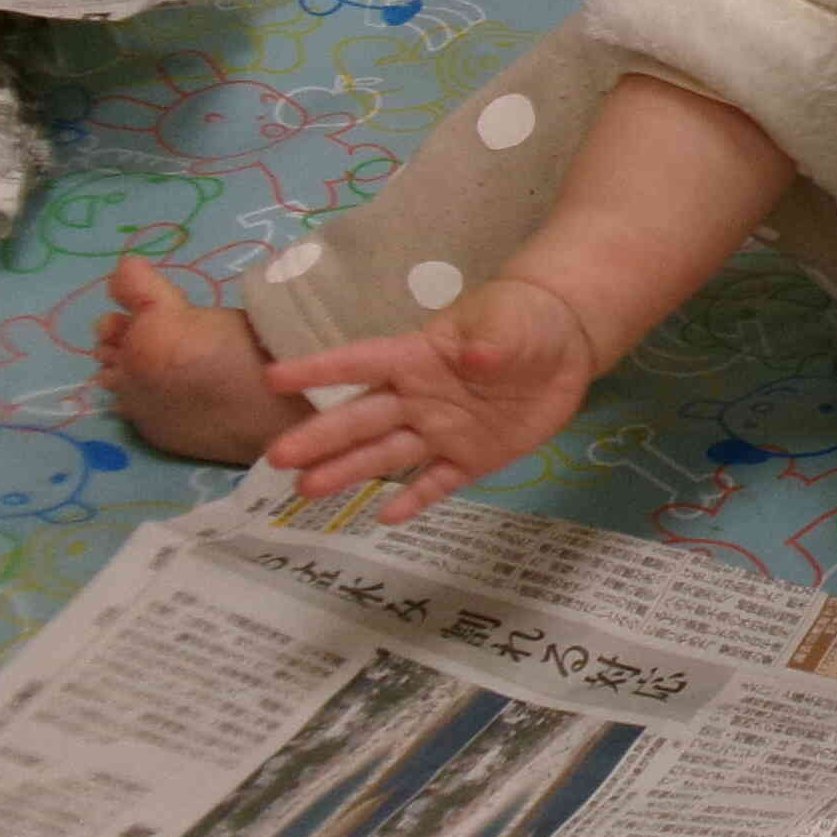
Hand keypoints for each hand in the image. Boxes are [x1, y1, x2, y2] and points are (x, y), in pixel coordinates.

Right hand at [261, 275, 600, 522]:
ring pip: (388, 454)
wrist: (564, 345)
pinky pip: (438, 482)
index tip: (272, 379)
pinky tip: (385, 517)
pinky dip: (414, 499)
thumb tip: (475, 355)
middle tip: (277, 459)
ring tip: (306, 491)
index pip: (362, 362)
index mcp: (417, 357)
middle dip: (321, 438)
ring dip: (348, 471)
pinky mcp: (473, 457)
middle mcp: (418, 398)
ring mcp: (443, 430)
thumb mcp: (509, 320)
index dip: (320, 369)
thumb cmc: (523, 319)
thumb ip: (491, 339)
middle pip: (363, 418)